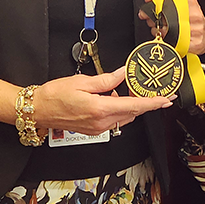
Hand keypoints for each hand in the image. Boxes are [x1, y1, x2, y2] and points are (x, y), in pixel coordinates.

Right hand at [32, 68, 170, 135]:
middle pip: (132, 113)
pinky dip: (119, 109)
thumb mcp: (82, 81)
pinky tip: (114, 98)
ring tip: (130, 90)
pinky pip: (114, 120)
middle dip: (145, 102)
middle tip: (154, 91)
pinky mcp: (94, 130)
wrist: (38, 110)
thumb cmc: (55, 95)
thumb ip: (107, 79)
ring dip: (131, 105)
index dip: (153, 103)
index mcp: (100, 109)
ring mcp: (98, 128)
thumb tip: (124, 73)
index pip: (134, 106)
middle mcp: (101, 122)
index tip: (166, 99)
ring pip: (124, 117)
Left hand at [141, 0, 204, 55]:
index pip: (167, 1)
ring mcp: (196, 30)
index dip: (154, 6)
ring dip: (158, 31)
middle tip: (150, 21)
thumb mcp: (180, 5)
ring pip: (169, 31)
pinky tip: (165, 38)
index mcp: (190, 2)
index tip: (146, 10)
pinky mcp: (195, 44)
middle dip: (154, 19)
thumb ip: (163, 0)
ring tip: (158, 30)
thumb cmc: (192, 20)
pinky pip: (175, 43)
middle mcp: (194, 16)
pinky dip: (166, 41)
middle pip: (167, 16)